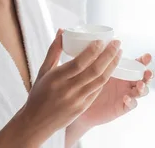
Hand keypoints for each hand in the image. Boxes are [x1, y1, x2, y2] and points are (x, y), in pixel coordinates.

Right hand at [17, 29, 122, 143]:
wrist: (36, 122)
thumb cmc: (38, 94)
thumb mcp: (43, 71)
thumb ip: (53, 50)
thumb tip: (62, 31)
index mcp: (57, 78)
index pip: (79, 63)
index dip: (93, 51)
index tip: (102, 40)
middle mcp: (68, 89)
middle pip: (94, 70)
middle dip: (109, 55)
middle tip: (117, 43)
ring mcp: (77, 100)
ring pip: (100, 81)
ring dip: (112, 66)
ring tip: (119, 54)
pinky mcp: (83, 107)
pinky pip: (97, 90)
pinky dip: (105, 78)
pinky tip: (110, 69)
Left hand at [72, 53, 153, 130]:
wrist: (81, 102)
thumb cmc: (87, 81)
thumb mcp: (93, 67)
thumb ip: (98, 57)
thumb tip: (98, 41)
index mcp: (123, 71)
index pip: (137, 64)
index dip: (144, 60)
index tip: (147, 56)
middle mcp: (127, 82)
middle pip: (144, 78)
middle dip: (149, 74)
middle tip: (148, 72)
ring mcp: (127, 94)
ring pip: (142, 91)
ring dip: (143, 87)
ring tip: (139, 84)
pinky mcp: (122, 106)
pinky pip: (131, 104)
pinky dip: (131, 101)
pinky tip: (126, 97)